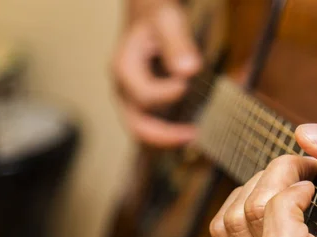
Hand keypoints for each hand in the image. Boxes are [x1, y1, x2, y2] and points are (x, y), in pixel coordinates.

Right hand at [112, 0, 201, 146]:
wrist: (145, 19)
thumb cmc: (156, 18)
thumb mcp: (167, 21)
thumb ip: (177, 43)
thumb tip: (188, 70)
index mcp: (124, 68)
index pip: (143, 96)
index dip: (166, 95)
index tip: (186, 84)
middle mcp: (122, 89)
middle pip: (136, 126)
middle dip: (164, 136)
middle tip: (193, 134)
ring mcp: (129, 100)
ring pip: (142, 132)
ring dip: (167, 139)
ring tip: (194, 135)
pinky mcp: (140, 106)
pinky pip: (150, 127)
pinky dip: (168, 134)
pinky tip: (190, 130)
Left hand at [210, 119, 316, 236]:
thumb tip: (305, 136)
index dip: (287, 201)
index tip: (313, 184)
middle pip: (249, 222)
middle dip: (274, 176)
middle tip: (303, 168)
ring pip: (231, 223)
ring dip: (257, 185)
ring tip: (290, 182)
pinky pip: (221, 231)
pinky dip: (240, 200)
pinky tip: (271, 198)